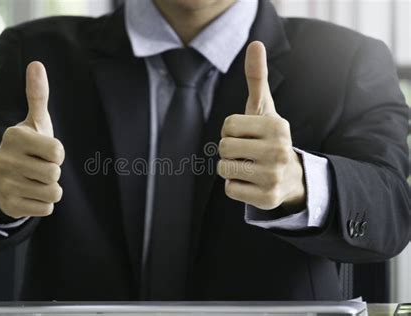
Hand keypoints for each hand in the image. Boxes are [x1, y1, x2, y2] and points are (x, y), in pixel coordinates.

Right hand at [0, 62, 64, 218]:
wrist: (3, 178)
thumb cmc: (28, 147)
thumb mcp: (35, 122)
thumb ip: (38, 95)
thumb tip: (36, 64)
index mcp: (14, 136)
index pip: (58, 151)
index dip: (58, 153)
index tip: (46, 151)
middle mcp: (5, 159)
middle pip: (55, 173)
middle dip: (54, 172)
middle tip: (40, 167)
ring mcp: (5, 184)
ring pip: (53, 193)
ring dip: (50, 188)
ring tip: (36, 180)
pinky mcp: (10, 205)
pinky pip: (47, 208)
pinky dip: (44, 203)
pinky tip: (31, 194)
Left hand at [217, 42, 305, 210]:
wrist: (292, 177)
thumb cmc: (269, 138)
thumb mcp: (264, 108)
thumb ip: (257, 78)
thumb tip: (255, 43)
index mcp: (278, 126)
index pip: (227, 125)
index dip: (230, 131)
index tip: (246, 136)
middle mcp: (280, 151)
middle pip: (223, 147)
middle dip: (228, 150)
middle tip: (246, 153)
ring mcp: (274, 177)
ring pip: (224, 169)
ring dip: (230, 168)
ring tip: (249, 167)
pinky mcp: (267, 199)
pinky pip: (230, 189)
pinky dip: (235, 186)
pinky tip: (252, 183)